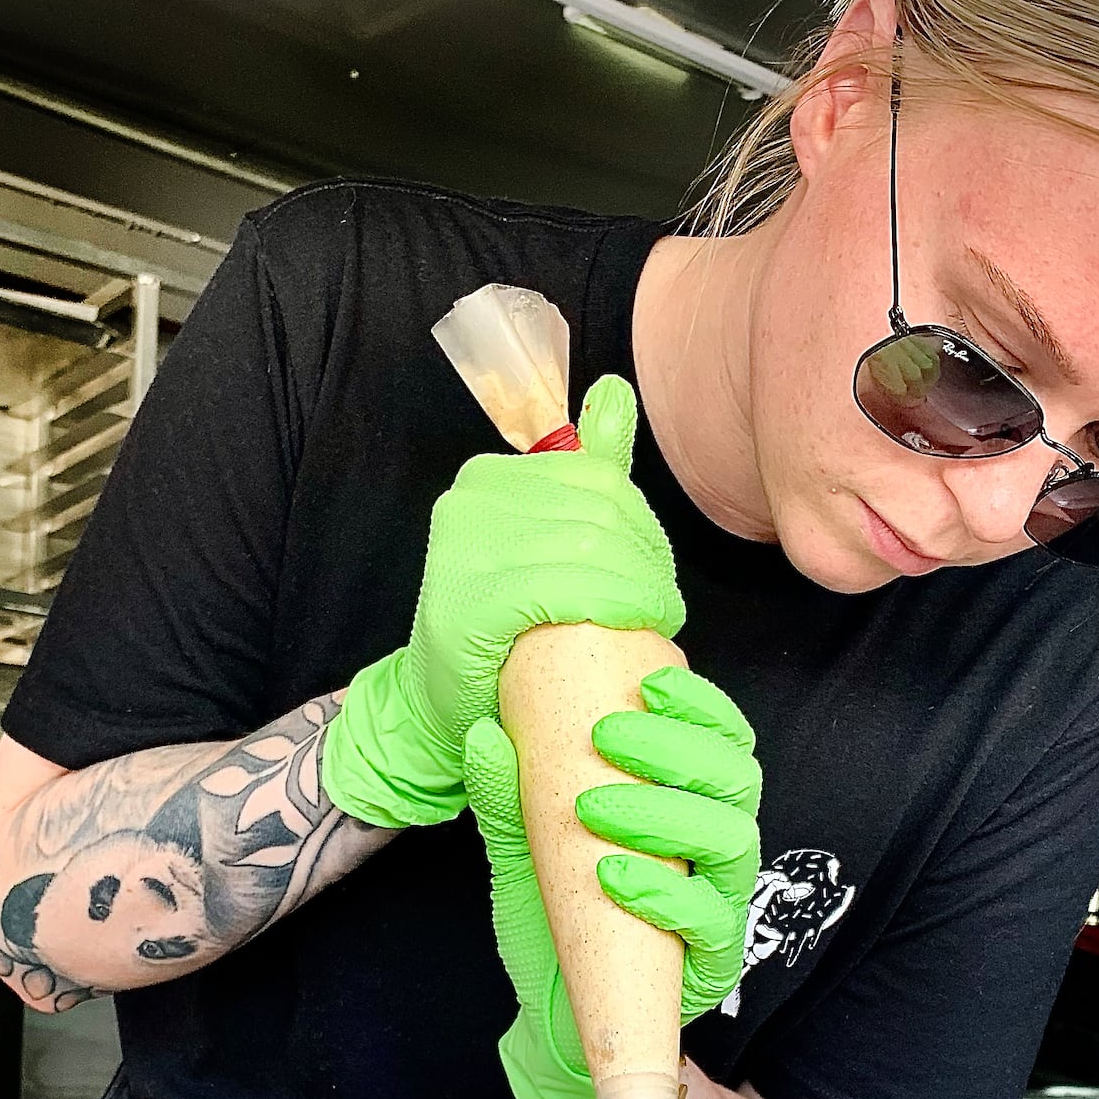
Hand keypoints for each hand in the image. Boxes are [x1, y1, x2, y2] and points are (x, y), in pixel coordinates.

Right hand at [321, 375, 684, 827]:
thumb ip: (581, 470)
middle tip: (658, 608)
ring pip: (595, 549)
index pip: (600, 482)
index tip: (652, 575)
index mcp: (487, 479)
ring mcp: (467, 548)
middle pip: (602, 516)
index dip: (644, 532)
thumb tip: (615, 391)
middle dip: (647, 565)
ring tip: (649, 622)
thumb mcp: (539, 539)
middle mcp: (472, 502)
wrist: (439, 707)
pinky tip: (624, 630)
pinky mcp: (474, 600)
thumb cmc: (499, 630)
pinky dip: (611, 609)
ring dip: (641, 591)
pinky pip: (569, 588)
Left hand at [464, 665, 761, 1098]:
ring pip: (734, 839)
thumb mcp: (525, 849)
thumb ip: (510, 795)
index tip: (648, 681)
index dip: (702, 705)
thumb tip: (484, 733)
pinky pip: (712, 921)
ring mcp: (720, 905)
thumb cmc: (559, 919)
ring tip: (594, 809)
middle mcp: (716, 849)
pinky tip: (613, 877)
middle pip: (738, 778)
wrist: (555, 1016)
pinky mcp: (712, 965)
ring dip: (664, 813)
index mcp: (689, 806)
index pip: (724, 740)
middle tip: (605, 736)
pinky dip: (664, 894)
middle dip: (676, 747)